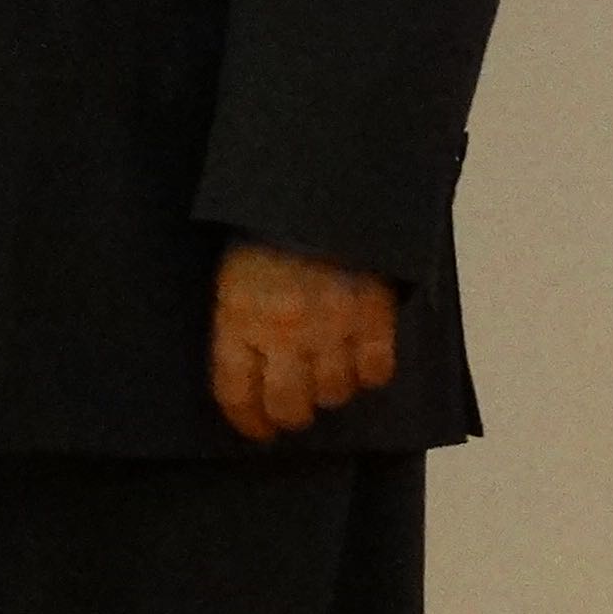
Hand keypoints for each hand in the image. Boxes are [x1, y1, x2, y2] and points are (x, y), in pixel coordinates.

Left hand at [211, 241, 398, 442]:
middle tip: (296, 410)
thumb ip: (240, 323)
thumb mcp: (235, 274)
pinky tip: (363, 358)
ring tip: (329, 374)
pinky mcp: (374, 315)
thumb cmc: (267, 227)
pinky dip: (370, 372)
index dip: (248, 422)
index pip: (236, 393)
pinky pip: (377, 371)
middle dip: (290, 415)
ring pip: (334, 393)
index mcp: (238, 316)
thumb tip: (253, 375)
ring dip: (331, 391)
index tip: (258, 431)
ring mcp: (331, 325)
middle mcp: (282, 331)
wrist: (321, 183)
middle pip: (289, 406)